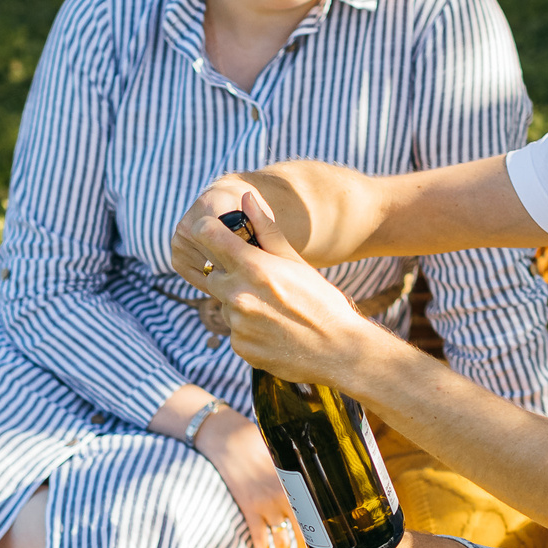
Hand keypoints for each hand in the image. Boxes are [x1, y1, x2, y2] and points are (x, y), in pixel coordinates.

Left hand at [173, 189, 385, 386]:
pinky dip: (247, 330)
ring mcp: (237, 324)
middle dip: (231, 276)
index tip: (214, 235)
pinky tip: (273, 330)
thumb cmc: (321, 301)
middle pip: (214, 275)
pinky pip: (234, 331)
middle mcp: (239, 295)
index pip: (209, 236)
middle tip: (263, 284)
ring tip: (274, 311)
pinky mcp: (240, 347)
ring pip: (225, 305)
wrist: (339, 350)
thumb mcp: (296, 261)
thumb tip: (245, 196)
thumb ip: (266, 229)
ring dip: (241, 305)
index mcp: (253, 267)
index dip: (208, 232)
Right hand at [194, 406, 310, 547]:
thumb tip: (318, 482)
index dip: (323, 536)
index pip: (317, 517)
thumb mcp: (286, 457)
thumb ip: (300, 473)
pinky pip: (258, 537)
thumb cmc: (261, 444)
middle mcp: (285, 499)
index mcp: (299, 486)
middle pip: (302, 536)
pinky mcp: (248, 509)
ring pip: (281, 542)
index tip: (328, 547)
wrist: (231, 441)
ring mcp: (266, 506)